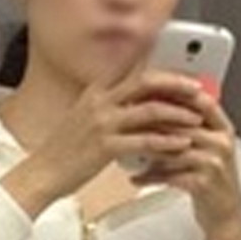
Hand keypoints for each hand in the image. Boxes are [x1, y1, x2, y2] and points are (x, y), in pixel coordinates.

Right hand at [2, 67, 205, 214]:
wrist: (42, 173)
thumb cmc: (64, 150)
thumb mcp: (84, 116)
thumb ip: (108, 104)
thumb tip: (133, 100)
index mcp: (95, 90)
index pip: (131, 67)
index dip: (159, 65)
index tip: (181, 68)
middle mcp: (99, 101)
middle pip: (146, 81)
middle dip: (176, 84)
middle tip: (198, 90)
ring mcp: (102, 124)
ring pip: (150, 110)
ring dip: (177, 114)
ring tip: (196, 118)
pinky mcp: (106, 148)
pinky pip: (144, 141)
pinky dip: (167, 142)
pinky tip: (181, 145)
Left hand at [137, 90, 240, 239]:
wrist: (225, 215)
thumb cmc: (212, 180)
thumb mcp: (208, 148)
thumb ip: (191, 128)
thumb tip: (158, 106)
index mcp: (224, 129)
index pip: (201, 101)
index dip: (176, 94)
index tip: (150, 93)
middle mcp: (221, 142)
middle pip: (182, 123)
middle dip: (152, 122)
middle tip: (126, 120)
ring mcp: (214, 163)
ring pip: (173, 148)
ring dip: (147, 149)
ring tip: (125, 149)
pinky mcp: (203, 184)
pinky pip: (169, 175)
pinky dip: (150, 177)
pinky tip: (135, 178)